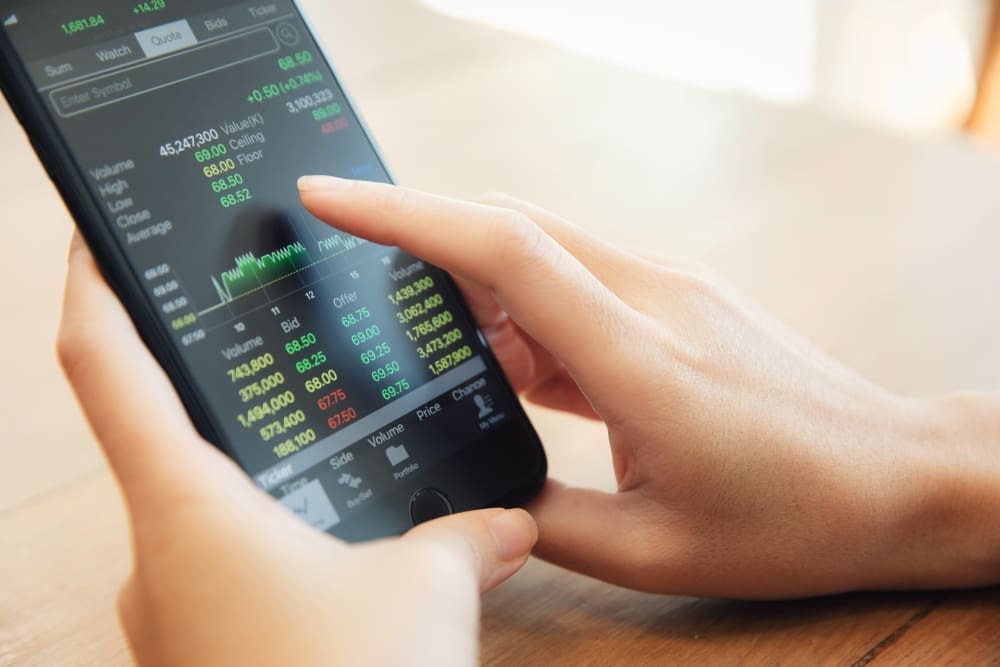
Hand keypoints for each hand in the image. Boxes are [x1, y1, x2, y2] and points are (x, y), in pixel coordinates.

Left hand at [57, 235, 536, 665]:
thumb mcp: (424, 588)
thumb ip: (463, 534)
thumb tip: (507, 519)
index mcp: (185, 507)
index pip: (104, 364)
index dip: (95, 283)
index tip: (100, 233)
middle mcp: (159, 552)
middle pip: (151, 430)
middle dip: (203, 378)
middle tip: (254, 329)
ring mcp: (176, 607)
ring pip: (194, 504)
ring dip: (247, 466)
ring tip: (314, 437)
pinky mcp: (208, 647)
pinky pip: (224, 563)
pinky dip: (267, 532)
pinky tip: (334, 541)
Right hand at [299, 177, 999, 598]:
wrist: (905, 477)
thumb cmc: (796, 517)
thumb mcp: (655, 551)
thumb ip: (546, 522)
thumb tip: (478, 499)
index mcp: (640, 359)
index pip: (503, 250)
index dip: (406, 214)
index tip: (330, 197)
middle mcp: (653, 297)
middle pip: (513, 225)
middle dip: (422, 233)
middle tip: (355, 273)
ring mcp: (672, 287)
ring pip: (543, 249)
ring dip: (477, 282)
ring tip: (438, 347)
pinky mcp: (681, 298)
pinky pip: (581, 280)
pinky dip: (528, 308)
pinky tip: (516, 366)